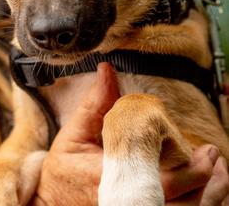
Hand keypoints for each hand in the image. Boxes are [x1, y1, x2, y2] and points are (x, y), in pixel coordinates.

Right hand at [31, 63, 228, 204]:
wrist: (51, 204)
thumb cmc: (63, 171)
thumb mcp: (73, 134)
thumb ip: (95, 105)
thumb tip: (106, 71)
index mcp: (109, 180)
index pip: (161, 180)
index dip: (190, 168)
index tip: (204, 150)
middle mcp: (125, 204)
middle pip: (181, 201)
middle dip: (206, 180)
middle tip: (214, 156)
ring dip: (209, 194)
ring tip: (219, 172)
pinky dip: (197, 204)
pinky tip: (207, 191)